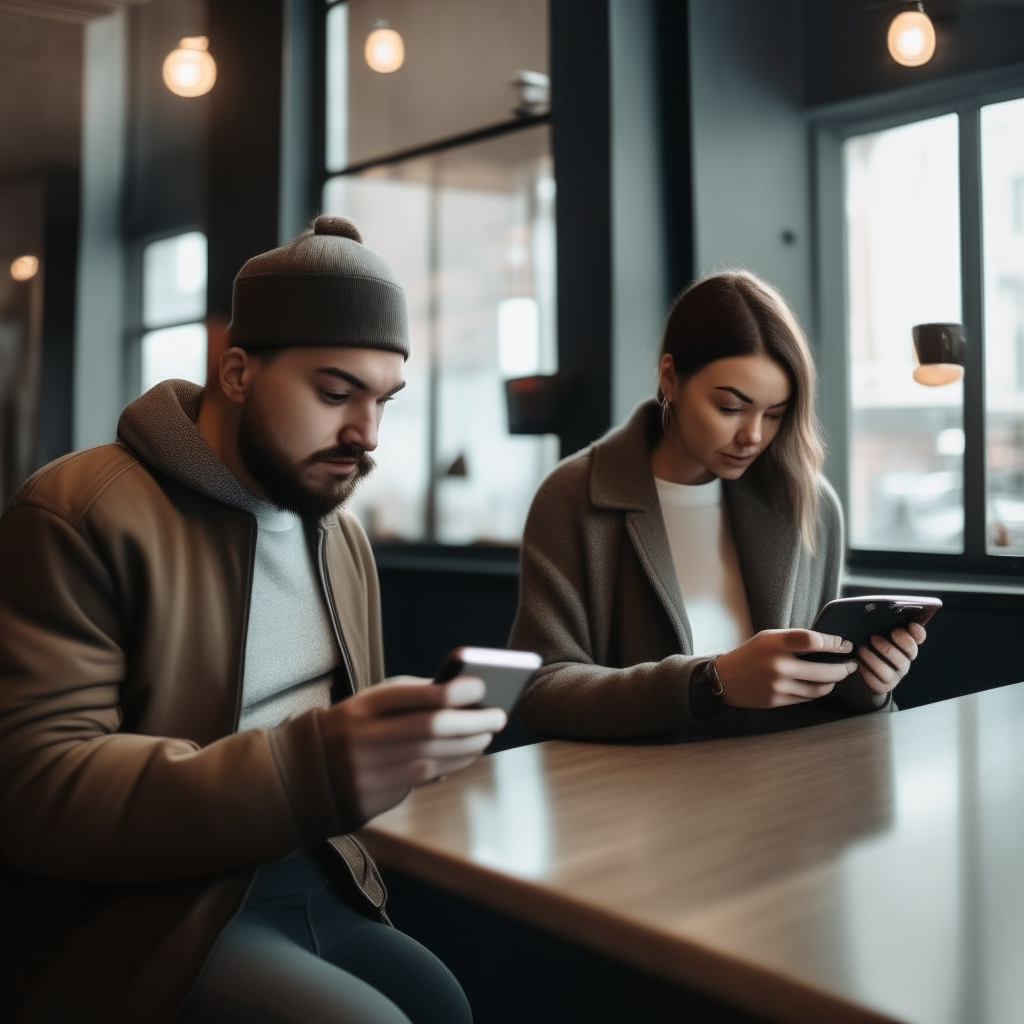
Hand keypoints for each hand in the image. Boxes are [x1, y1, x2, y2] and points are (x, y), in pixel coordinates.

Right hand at [321, 676, 506, 822]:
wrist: (304, 772)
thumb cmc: (353, 728)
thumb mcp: (370, 705)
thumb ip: (410, 698)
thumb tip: (463, 696)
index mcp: (361, 708)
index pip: (412, 697)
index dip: (450, 692)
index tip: (481, 688)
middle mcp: (362, 739)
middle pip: (428, 730)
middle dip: (470, 723)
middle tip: (499, 716)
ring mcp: (365, 772)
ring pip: (430, 758)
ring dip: (467, 747)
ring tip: (488, 735)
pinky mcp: (372, 798)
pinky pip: (421, 780)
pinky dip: (451, 766)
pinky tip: (467, 755)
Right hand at [714, 629, 857, 708]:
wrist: (724, 679)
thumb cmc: (750, 654)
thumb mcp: (768, 637)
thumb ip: (794, 639)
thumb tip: (827, 642)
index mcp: (776, 643)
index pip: (813, 641)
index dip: (834, 643)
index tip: (846, 644)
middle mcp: (778, 665)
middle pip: (824, 670)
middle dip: (843, 668)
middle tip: (852, 664)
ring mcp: (778, 686)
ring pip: (819, 688)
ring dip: (833, 682)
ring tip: (838, 676)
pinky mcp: (777, 700)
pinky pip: (807, 698)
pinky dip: (818, 691)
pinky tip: (821, 685)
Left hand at [857, 622, 926, 694]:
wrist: (862, 670)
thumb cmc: (868, 644)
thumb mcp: (873, 631)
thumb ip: (880, 622)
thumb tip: (876, 609)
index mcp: (905, 643)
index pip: (918, 636)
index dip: (917, 631)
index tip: (910, 624)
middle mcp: (904, 659)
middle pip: (908, 653)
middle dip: (891, 644)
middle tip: (874, 637)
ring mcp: (895, 674)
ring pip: (892, 669)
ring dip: (875, 658)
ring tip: (861, 650)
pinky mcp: (882, 685)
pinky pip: (876, 680)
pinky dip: (865, 670)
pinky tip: (857, 662)